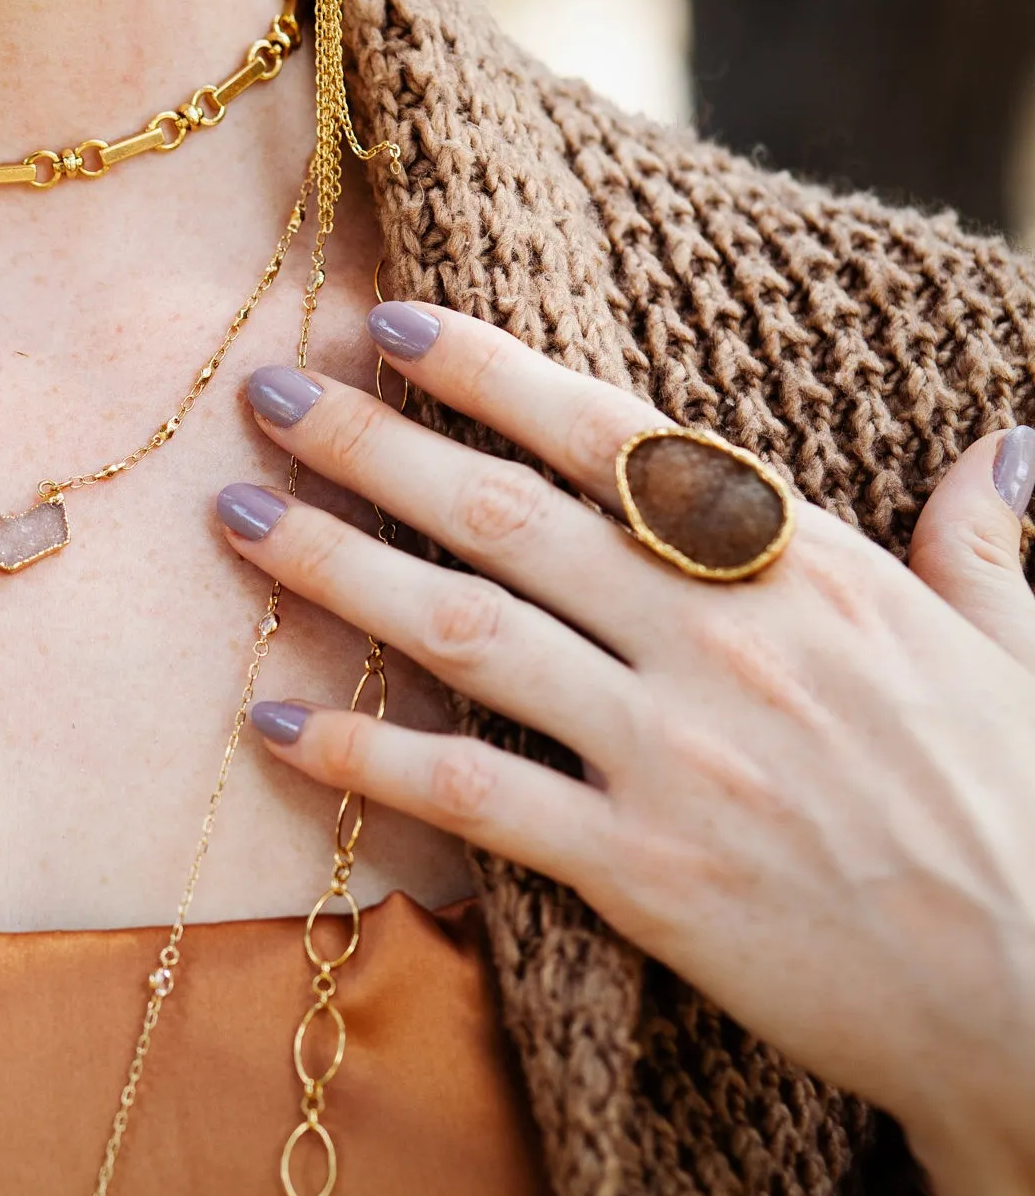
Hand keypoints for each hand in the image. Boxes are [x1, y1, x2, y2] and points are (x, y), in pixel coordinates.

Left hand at [219, 302, 1034, 1195]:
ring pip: (464, 631)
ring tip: (238, 522)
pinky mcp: (641, 869)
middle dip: (371, 446)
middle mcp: (720, 639)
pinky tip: (276, 727)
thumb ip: (982, 540)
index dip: (489, 372)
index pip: (615, 436)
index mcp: (800, 566)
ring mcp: (674, 752)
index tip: (391, 326)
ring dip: (334, 569)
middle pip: (505, 514)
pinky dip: (365, 758)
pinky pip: (469, 794)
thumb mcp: (1016, 649)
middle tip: (267, 398)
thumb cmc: (1025, 810)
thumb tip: (1003, 449)